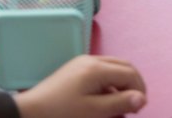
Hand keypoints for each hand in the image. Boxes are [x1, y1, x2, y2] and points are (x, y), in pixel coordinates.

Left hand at [14, 55, 145, 117]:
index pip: (129, 73)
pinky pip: (102, 71)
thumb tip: (142, 98)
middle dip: (134, 84)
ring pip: (113, 67)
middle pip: (124, 65)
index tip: (140, 109)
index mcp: (97, 68)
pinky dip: (110, 83)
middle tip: (135, 105)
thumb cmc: (62, 113)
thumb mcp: (93, 111)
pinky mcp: (76, 69)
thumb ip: (120, 103)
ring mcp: (82, 62)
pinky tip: (106, 99)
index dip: (139, 90)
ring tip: (122, 104)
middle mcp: (92, 59)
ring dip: (123, 83)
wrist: (29, 112)